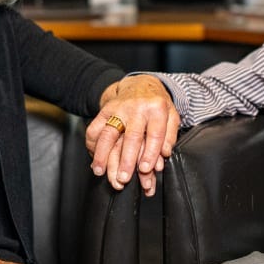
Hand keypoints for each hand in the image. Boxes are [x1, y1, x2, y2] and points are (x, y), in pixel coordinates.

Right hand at [86, 74, 179, 196]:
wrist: (140, 85)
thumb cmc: (156, 105)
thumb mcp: (172, 115)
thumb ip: (170, 136)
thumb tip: (165, 153)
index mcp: (156, 108)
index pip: (154, 134)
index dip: (150, 153)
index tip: (145, 169)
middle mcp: (136, 108)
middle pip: (131, 136)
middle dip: (126, 159)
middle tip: (123, 178)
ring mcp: (118, 109)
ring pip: (108, 133)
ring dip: (102, 154)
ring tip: (100, 171)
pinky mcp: (104, 111)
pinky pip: (94, 128)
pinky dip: (91, 145)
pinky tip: (93, 158)